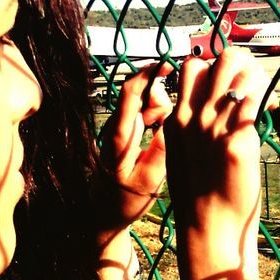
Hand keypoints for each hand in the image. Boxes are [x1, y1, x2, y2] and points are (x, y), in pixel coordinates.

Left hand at [91, 66, 171, 241]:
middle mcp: (117, 127)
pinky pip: (145, 114)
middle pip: (140, 93)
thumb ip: (161, 150)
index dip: (148, 73)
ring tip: (163, 131)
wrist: (104, 215)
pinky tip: (162, 132)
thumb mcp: (148, 181)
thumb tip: (175, 120)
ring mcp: (121, 129)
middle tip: (167, 121)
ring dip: (159, 108)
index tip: (166, 65)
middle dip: (159, 96)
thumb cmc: (124, 201)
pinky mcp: (126, 134)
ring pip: (144, 103)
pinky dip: (157, 116)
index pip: (130, 92)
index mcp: (119, 135)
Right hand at [164, 49, 267, 245]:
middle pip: (220, 60)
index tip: (231, 86)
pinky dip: (266, 98)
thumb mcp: (186, 153)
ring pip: (241, 73)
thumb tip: (216, 110)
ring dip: (259, 78)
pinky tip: (272, 110)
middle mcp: (192, 118)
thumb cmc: (202, 195)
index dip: (215, 68)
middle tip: (255, 83)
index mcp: (176, 120)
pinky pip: (255, 100)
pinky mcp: (237, 143)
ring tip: (265, 98)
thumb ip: (195, 128)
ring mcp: (213, 129)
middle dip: (243, 64)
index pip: (192, 68)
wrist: (209, 227)